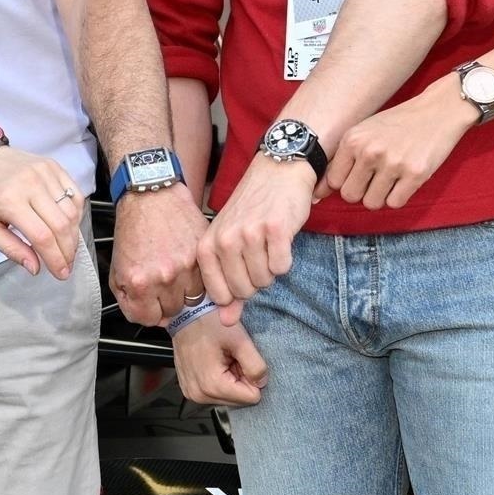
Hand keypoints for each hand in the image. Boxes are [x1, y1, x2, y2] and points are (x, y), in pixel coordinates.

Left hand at [0, 145, 83, 276]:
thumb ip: (10, 248)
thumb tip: (35, 268)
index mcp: (9, 200)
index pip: (42, 236)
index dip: (55, 258)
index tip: (60, 274)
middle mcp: (30, 183)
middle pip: (61, 225)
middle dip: (68, 251)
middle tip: (67, 266)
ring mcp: (44, 172)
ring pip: (71, 210)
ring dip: (73, 235)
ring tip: (67, 249)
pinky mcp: (52, 165)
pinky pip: (74, 193)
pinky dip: (76, 214)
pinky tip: (68, 227)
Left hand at [106, 182, 207, 325]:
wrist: (151, 196)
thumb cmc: (133, 229)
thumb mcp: (116, 267)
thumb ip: (128, 298)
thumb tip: (149, 317)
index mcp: (140, 283)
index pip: (148, 320)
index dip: (147, 312)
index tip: (148, 303)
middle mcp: (165, 278)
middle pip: (172, 312)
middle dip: (164, 302)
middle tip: (161, 285)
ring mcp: (187, 267)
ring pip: (192, 301)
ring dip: (184, 293)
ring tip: (175, 275)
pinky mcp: (202, 256)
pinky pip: (205, 283)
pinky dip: (197, 280)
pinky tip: (186, 267)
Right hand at [170, 311, 267, 407]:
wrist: (186, 315)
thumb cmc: (210, 323)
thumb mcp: (240, 340)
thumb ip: (256, 365)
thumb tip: (261, 382)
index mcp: (213, 384)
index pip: (251, 397)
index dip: (252, 378)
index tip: (241, 360)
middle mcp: (200, 394)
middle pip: (239, 400)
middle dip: (240, 380)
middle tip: (231, 358)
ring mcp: (192, 393)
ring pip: (228, 398)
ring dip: (230, 380)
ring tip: (222, 359)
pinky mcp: (189, 390)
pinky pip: (214, 394)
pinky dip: (218, 380)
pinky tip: (214, 363)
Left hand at [196, 155, 315, 309]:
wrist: (276, 172)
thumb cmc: (251, 210)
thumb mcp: (229, 246)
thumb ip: (227, 286)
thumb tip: (228, 322)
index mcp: (207, 247)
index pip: (221, 296)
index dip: (237, 290)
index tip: (241, 269)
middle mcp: (225, 241)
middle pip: (246, 291)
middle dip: (257, 279)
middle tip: (258, 252)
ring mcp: (249, 235)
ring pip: (266, 280)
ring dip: (272, 267)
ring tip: (268, 243)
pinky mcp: (275, 230)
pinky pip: (282, 267)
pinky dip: (286, 258)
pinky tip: (280, 238)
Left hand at [326, 85, 474, 212]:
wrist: (438, 110)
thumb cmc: (399, 122)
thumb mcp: (364, 131)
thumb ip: (342, 159)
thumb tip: (318, 192)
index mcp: (353, 139)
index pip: (334, 181)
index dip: (345, 182)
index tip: (357, 176)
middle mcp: (370, 151)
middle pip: (350, 195)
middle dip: (361, 192)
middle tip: (375, 178)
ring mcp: (393, 164)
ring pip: (372, 202)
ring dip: (380, 196)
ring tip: (391, 178)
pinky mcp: (415, 174)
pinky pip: (395, 203)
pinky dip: (398, 196)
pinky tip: (404, 179)